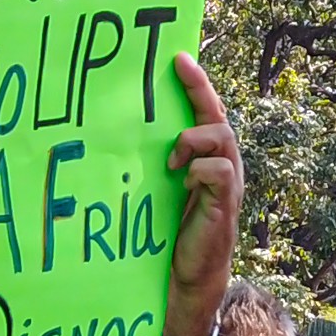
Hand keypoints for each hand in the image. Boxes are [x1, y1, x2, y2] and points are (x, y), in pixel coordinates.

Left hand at [159, 54, 241, 335]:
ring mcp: (226, 183)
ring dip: (194, 138)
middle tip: (177, 70)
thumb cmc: (164, 234)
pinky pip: (221, 170)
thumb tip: (109, 133)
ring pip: (222, 137)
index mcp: (202, 157)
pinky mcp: (225, 203)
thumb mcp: (153, 190)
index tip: (177, 56)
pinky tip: (183, 178)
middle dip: (199, 91)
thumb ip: (148, 163)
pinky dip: (200, 168)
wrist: (184, 278)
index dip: (195, 83)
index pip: (202, 111)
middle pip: (216, 117)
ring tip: (172, 156)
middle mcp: (220, 164)